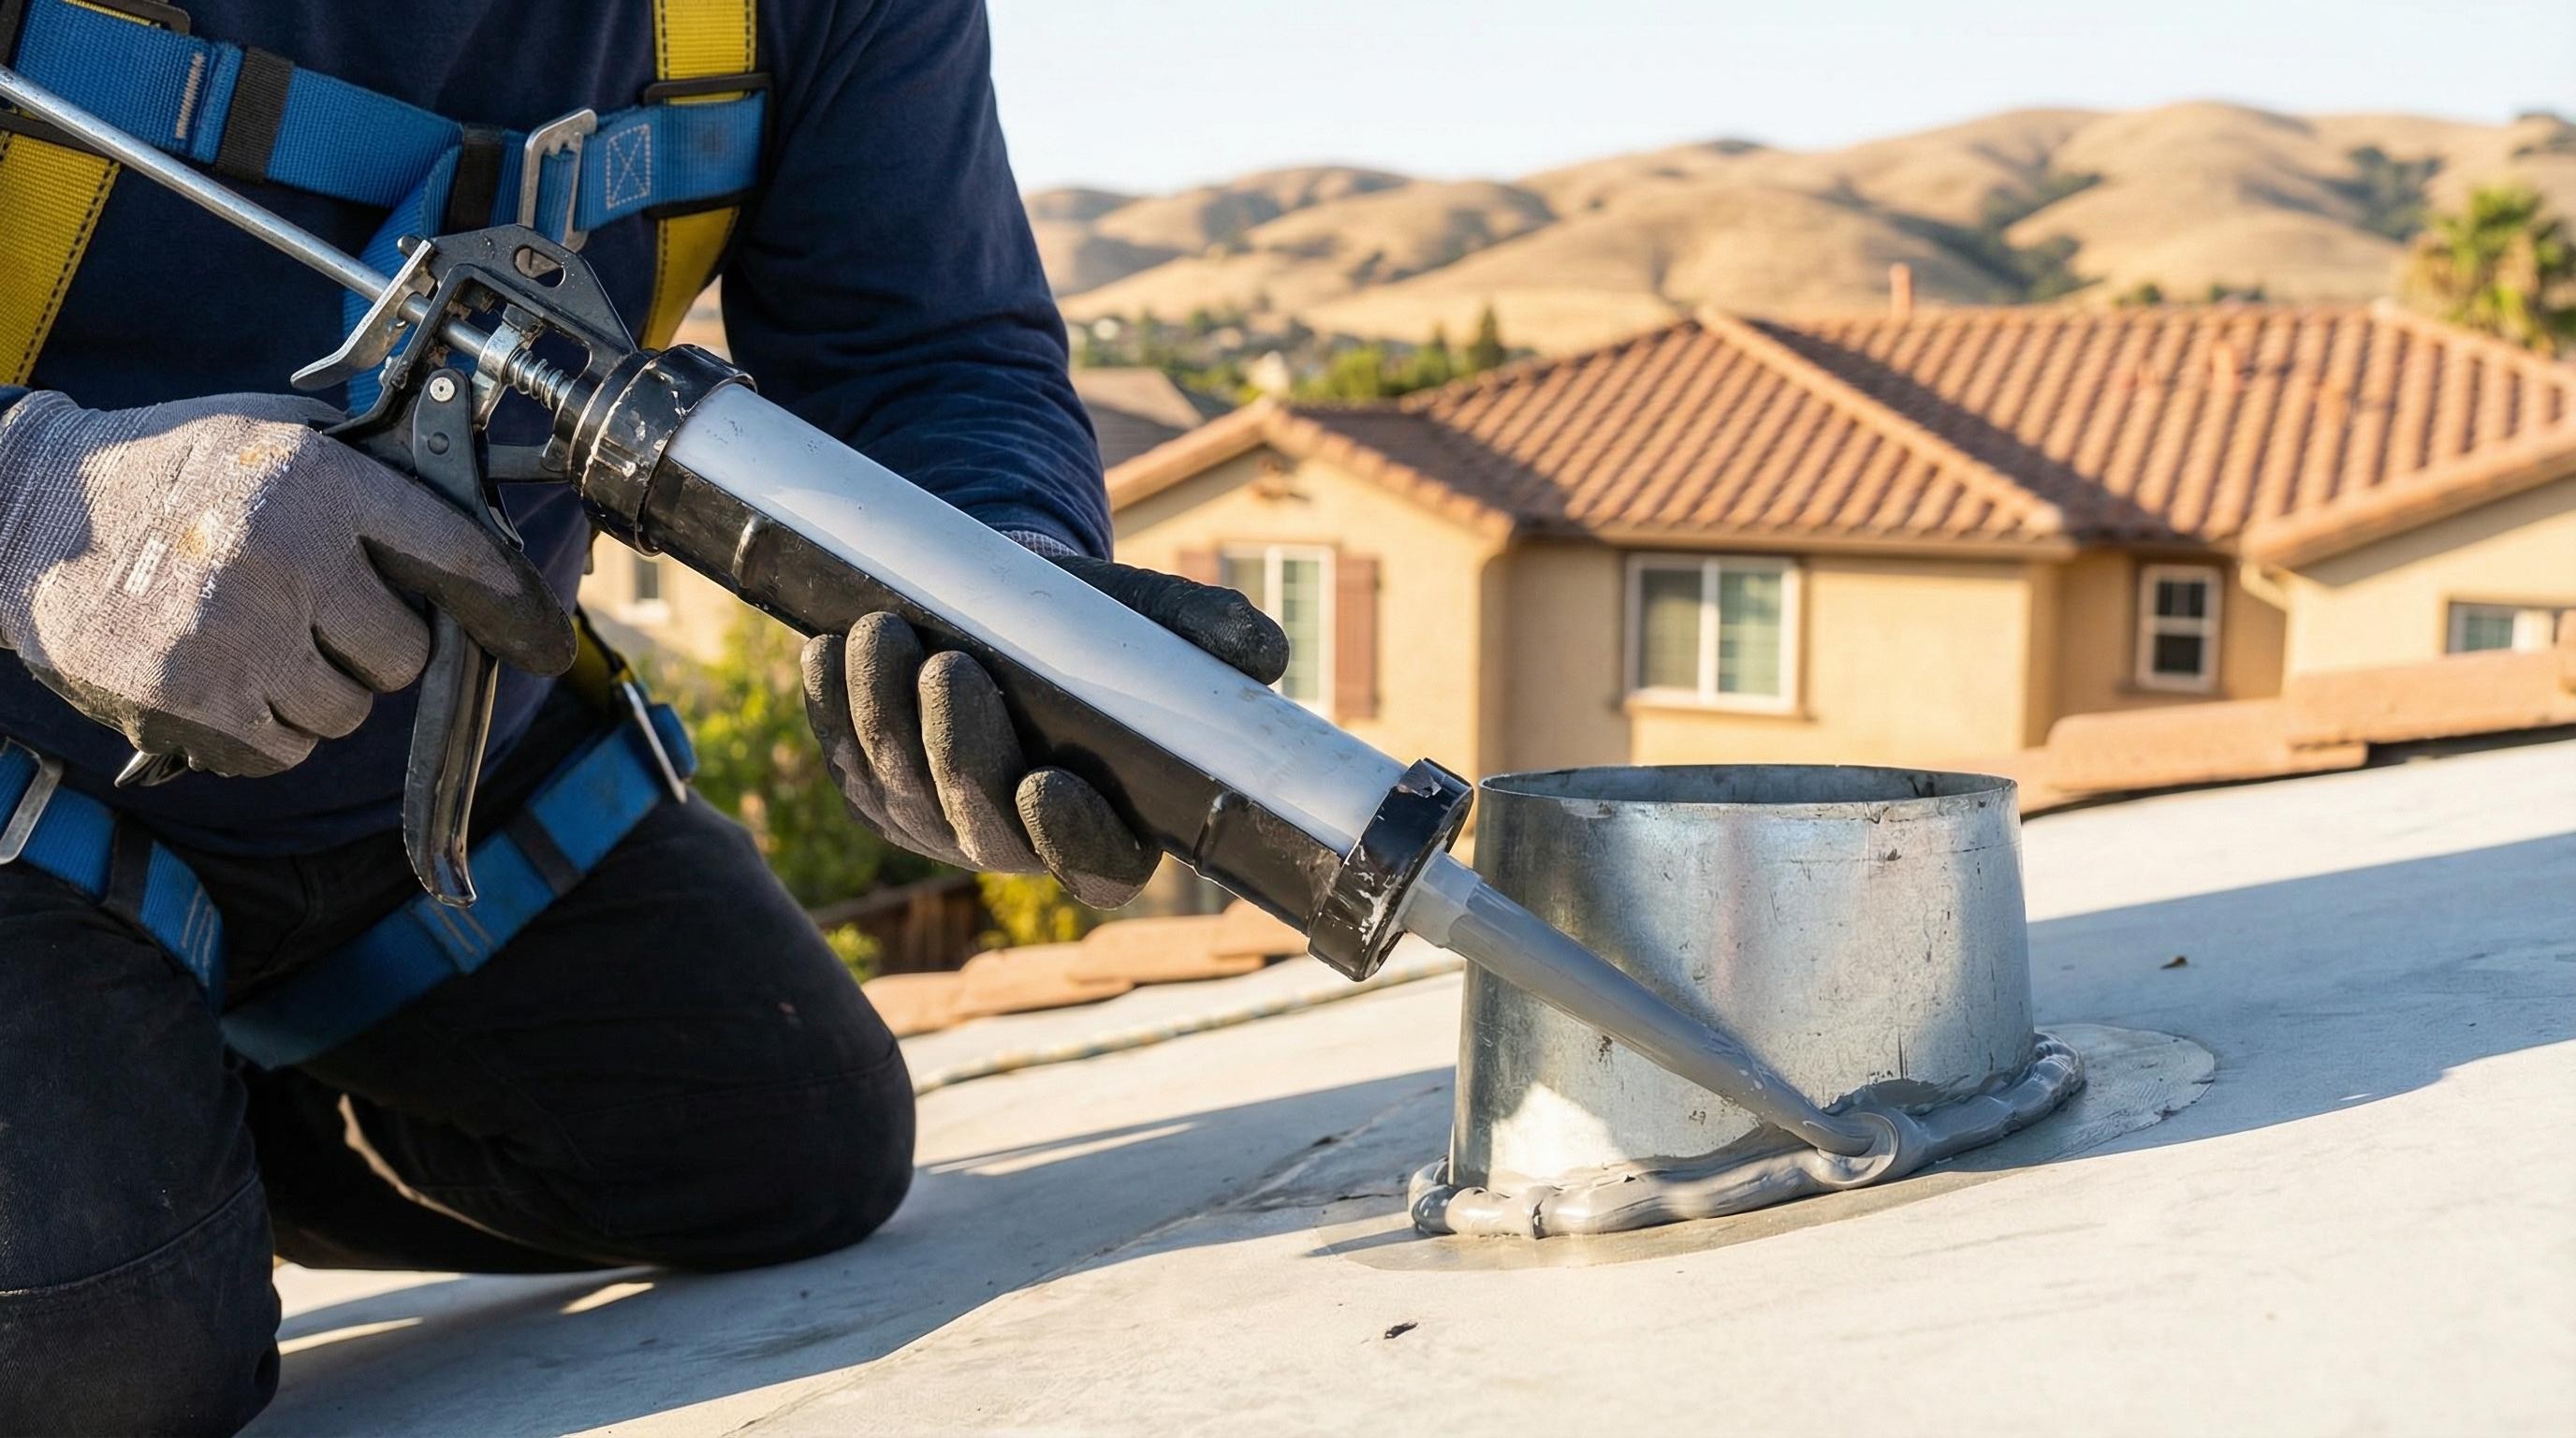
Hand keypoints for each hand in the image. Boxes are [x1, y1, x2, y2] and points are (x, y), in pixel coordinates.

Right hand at [0, 392, 574, 776]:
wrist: (24, 517)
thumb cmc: (169, 472)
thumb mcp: (274, 435)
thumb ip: (370, 480)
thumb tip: (469, 539)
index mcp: (318, 482)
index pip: (456, 556)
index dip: (513, 609)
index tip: (544, 642)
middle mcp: (285, 557)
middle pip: (403, 654)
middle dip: (371, 646)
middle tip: (310, 612)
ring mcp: (238, 637)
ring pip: (347, 712)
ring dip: (315, 690)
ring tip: (251, 635)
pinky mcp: (195, 706)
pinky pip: (285, 750)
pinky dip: (263, 729)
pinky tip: (220, 674)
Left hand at [801, 551, 1288, 907]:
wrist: (1011, 605)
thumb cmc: (1098, 627)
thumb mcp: (1151, 624)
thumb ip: (1204, 637)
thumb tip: (1265, 652)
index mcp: (1112, 831)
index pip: (1097, 868)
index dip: (1071, 840)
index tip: (1047, 783)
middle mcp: (1022, 844)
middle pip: (982, 827)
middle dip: (959, 749)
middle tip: (950, 667)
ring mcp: (941, 825)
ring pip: (905, 790)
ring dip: (885, 714)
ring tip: (882, 632)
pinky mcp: (878, 790)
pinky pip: (847, 760)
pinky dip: (833, 706)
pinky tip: (832, 651)